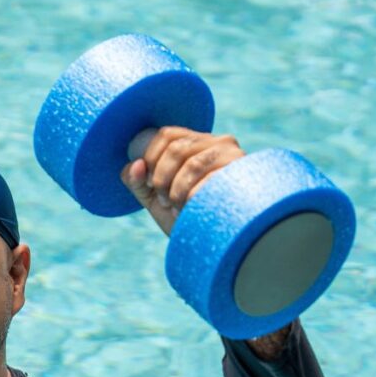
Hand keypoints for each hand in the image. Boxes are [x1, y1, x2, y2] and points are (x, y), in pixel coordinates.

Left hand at [121, 128, 245, 235]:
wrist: (212, 242)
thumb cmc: (184, 218)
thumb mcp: (154, 200)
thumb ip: (137, 182)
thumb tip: (134, 165)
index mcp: (196, 143)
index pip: (167, 134)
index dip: (150, 158)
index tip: (149, 183)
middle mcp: (218, 143)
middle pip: (177, 148)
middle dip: (162, 178)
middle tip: (163, 200)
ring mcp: (232, 156)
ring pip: (192, 164)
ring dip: (176, 191)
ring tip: (177, 206)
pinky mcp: (241, 175)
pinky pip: (209, 181)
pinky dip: (192, 198)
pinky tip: (191, 209)